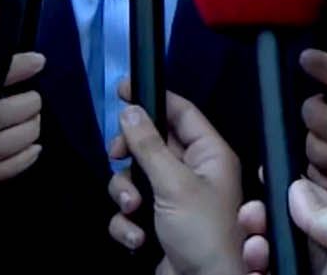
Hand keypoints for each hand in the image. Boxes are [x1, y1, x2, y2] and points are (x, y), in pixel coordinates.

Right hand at [106, 86, 242, 274]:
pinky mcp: (158, 223)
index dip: (153, 97)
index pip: (180, 112)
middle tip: (118, 156)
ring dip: (125, 193)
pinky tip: (137, 238)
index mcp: (209, 154)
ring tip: (132, 209)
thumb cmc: (203, 235)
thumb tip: (130, 110)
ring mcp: (174, 198)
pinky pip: (131, 209)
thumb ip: (149, 146)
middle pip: (151, 143)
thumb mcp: (174, 185)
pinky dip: (127, 223)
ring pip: (135, 177)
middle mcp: (193, 172)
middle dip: (130, 155)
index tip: (123, 89)